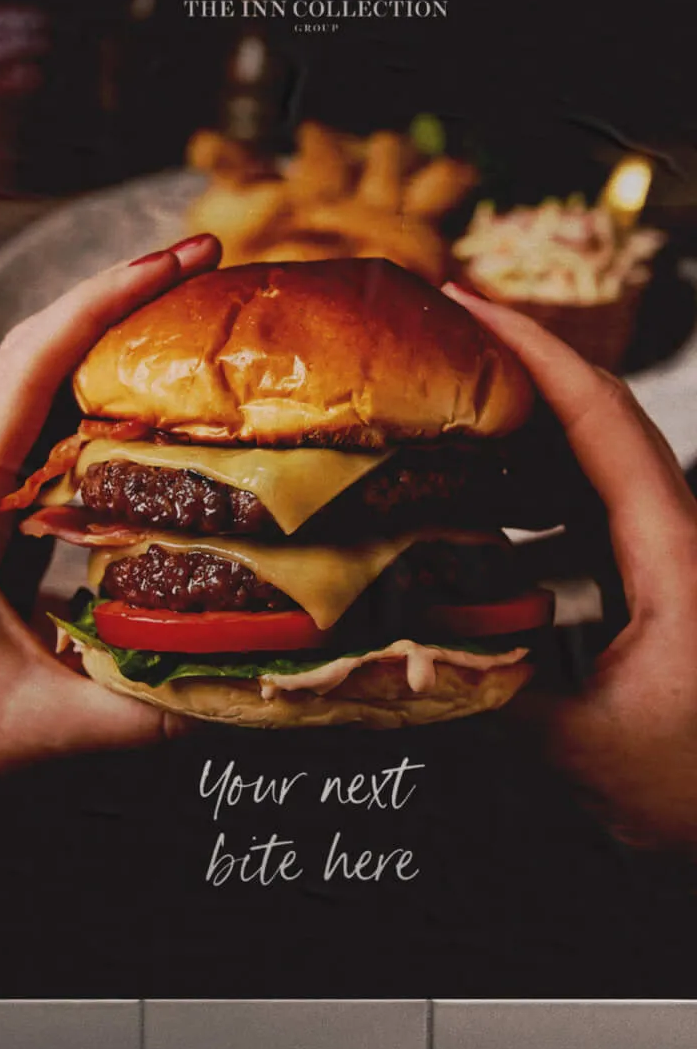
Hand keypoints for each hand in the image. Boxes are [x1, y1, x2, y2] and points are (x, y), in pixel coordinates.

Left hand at [0, 234, 221, 817]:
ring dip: (117, 360)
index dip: (103, 303)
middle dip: (121, 308)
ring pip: (44, 407)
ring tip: (202, 324)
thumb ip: (153, 708)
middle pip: (37, 367)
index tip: (176, 260)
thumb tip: (262, 677)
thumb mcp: (46, 728)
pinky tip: (172, 423)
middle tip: (212, 271)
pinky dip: (111, 426)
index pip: (27, 374)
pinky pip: (53, 460)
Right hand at [446, 283, 696, 851]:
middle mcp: (683, 542)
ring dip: (518, 427)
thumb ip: (483, 687)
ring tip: (433, 407)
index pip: (601, 420)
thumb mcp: (581, 746)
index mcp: (677, 555)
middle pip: (599, 421)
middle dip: (516, 366)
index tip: (466, 302)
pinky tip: (471, 506)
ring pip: (595, 465)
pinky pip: (592, 515)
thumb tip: (381, 650)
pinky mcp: (664, 592)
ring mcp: (675, 564)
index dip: (533, 351)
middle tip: (427, 336)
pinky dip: (528, 491)